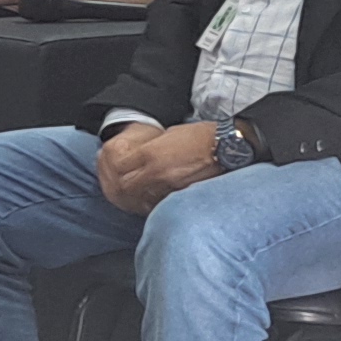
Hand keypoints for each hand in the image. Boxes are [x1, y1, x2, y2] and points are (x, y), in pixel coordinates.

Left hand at [94, 122, 223, 214]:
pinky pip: (157, 202)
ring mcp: (168, 184)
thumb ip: (148, 149)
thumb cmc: (198, 137)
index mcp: (150, 153)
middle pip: (124, 185)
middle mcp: (156, 170)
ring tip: (131, 198)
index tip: (114, 171)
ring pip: (138, 198)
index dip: (114, 170)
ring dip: (132, 198)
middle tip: (118, 187)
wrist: (226, 146)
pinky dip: (150, 203)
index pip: (120, 166)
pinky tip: (149, 203)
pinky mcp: (181, 193)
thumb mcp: (167, 136)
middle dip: (119, 186)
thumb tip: (135, 159)